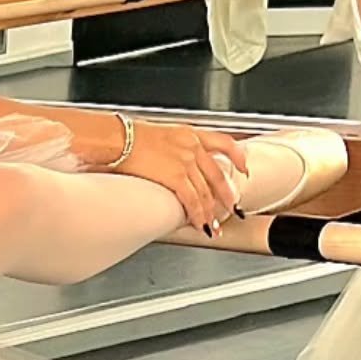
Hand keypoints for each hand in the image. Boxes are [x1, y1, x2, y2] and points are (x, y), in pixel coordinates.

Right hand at [119, 120, 248, 232]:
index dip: (238, 157)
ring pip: (206, 192)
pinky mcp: (176, 177)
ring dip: (211, 212)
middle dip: (226, 196)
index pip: (224, 143)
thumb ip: (168, 147)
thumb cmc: (125, 138)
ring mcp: (186, 162)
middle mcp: (191, 146)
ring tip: (213, 226)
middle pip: (217, 175)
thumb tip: (164, 162)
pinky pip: (193, 200)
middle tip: (230, 208)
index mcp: (188, 133)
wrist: (116, 138)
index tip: (243, 168)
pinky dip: (198, 215)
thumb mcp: (155, 134)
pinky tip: (199, 224)